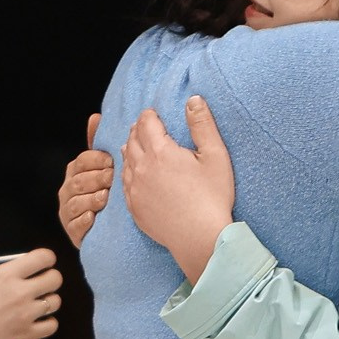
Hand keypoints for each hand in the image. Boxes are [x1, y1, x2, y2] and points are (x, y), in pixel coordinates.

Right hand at [0, 248, 62, 338]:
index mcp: (4, 274)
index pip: (43, 257)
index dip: (47, 258)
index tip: (42, 263)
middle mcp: (19, 291)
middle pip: (55, 279)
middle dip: (51, 279)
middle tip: (41, 284)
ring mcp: (25, 314)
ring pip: (56, 302)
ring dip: (49, 301)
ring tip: (39, 304)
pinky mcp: (26, 334)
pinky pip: (51, 326)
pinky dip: (48, 323)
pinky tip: (38, 322)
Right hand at [59, 113, 112, 247]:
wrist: (109, 228)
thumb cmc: (107, 192)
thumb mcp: (105, 168)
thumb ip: (98, 145)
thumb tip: (95, 117)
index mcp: (75, 172)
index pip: (82, 161)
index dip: (97, 161)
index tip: (112, 162)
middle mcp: (68, 191)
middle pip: (79, 181)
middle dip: (96, 179)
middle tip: (112, 180)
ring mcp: (68, 212)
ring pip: (76, 202)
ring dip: (91, 199)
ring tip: (105, 198)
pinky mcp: (72, 231)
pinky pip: (76, 224)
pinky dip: (85, 220)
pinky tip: (94, 217)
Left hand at [122, 95, 234, 282]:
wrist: (200, 238)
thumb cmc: (212, 197)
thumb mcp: (215, 156)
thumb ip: (202, 125)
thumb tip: (193, 100)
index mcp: (160, 152)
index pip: (147, 123)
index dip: (149, 115)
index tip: (153, 113)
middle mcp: (141, 168)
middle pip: (132, 139)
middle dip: (138, 129)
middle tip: (144, 125)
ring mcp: (134, 189)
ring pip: (125, 160)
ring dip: (130, 149)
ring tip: (135, 144)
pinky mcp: (134, 207)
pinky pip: (124, 183)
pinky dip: (127, 171)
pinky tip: (134, 173)